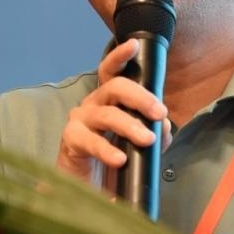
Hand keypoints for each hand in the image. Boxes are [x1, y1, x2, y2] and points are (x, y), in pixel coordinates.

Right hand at [57, 39, 171, 180]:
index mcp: (108, 100)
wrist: (85, 188)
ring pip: (106, 114)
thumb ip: (154, 132)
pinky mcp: (71, 140)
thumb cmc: (112, 159)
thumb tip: (162, 125)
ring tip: (146, 140)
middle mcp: (93, 104)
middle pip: (114, 87)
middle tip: (158, 112)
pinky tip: (120, 159)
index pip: (111, 71)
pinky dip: (107, 150)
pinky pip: (90, 141)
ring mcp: (80, 120)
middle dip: (139, 97)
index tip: (134, 45)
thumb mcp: (139, 145)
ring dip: (129, 125)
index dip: (120, 56)